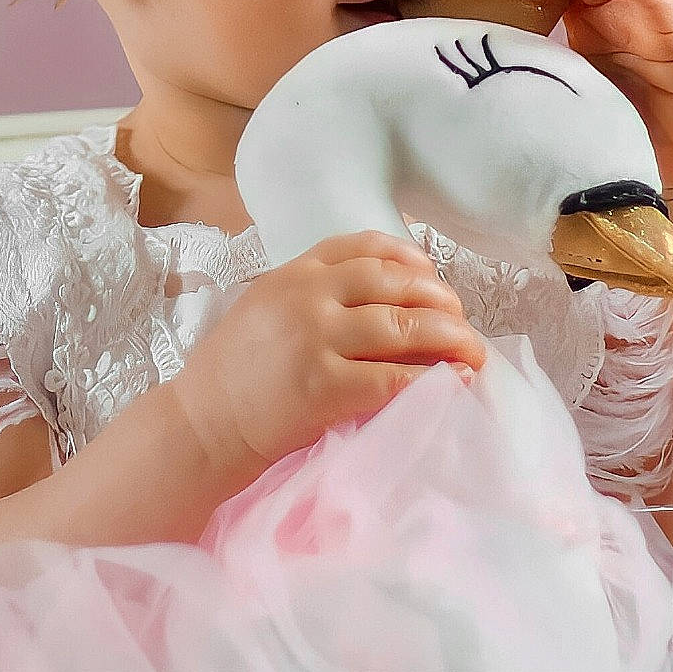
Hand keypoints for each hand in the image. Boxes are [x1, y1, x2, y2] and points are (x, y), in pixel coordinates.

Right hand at [167, 231, 488, 482]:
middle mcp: (308, 296)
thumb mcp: (266, 308)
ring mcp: (316, 338)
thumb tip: (381, 298)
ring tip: (473, 351)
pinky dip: (431, 379)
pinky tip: (453, 382)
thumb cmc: (234, 374)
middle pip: (395, 283)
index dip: (410, 259)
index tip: (433, 276)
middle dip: (440, 300)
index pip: (364, 246)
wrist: (199, 425)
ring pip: (402, 325)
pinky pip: (394, 377)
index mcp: (295, 273)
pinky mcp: (324, 386)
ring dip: (449, 337)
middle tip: (462, 320)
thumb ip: (313, 294)